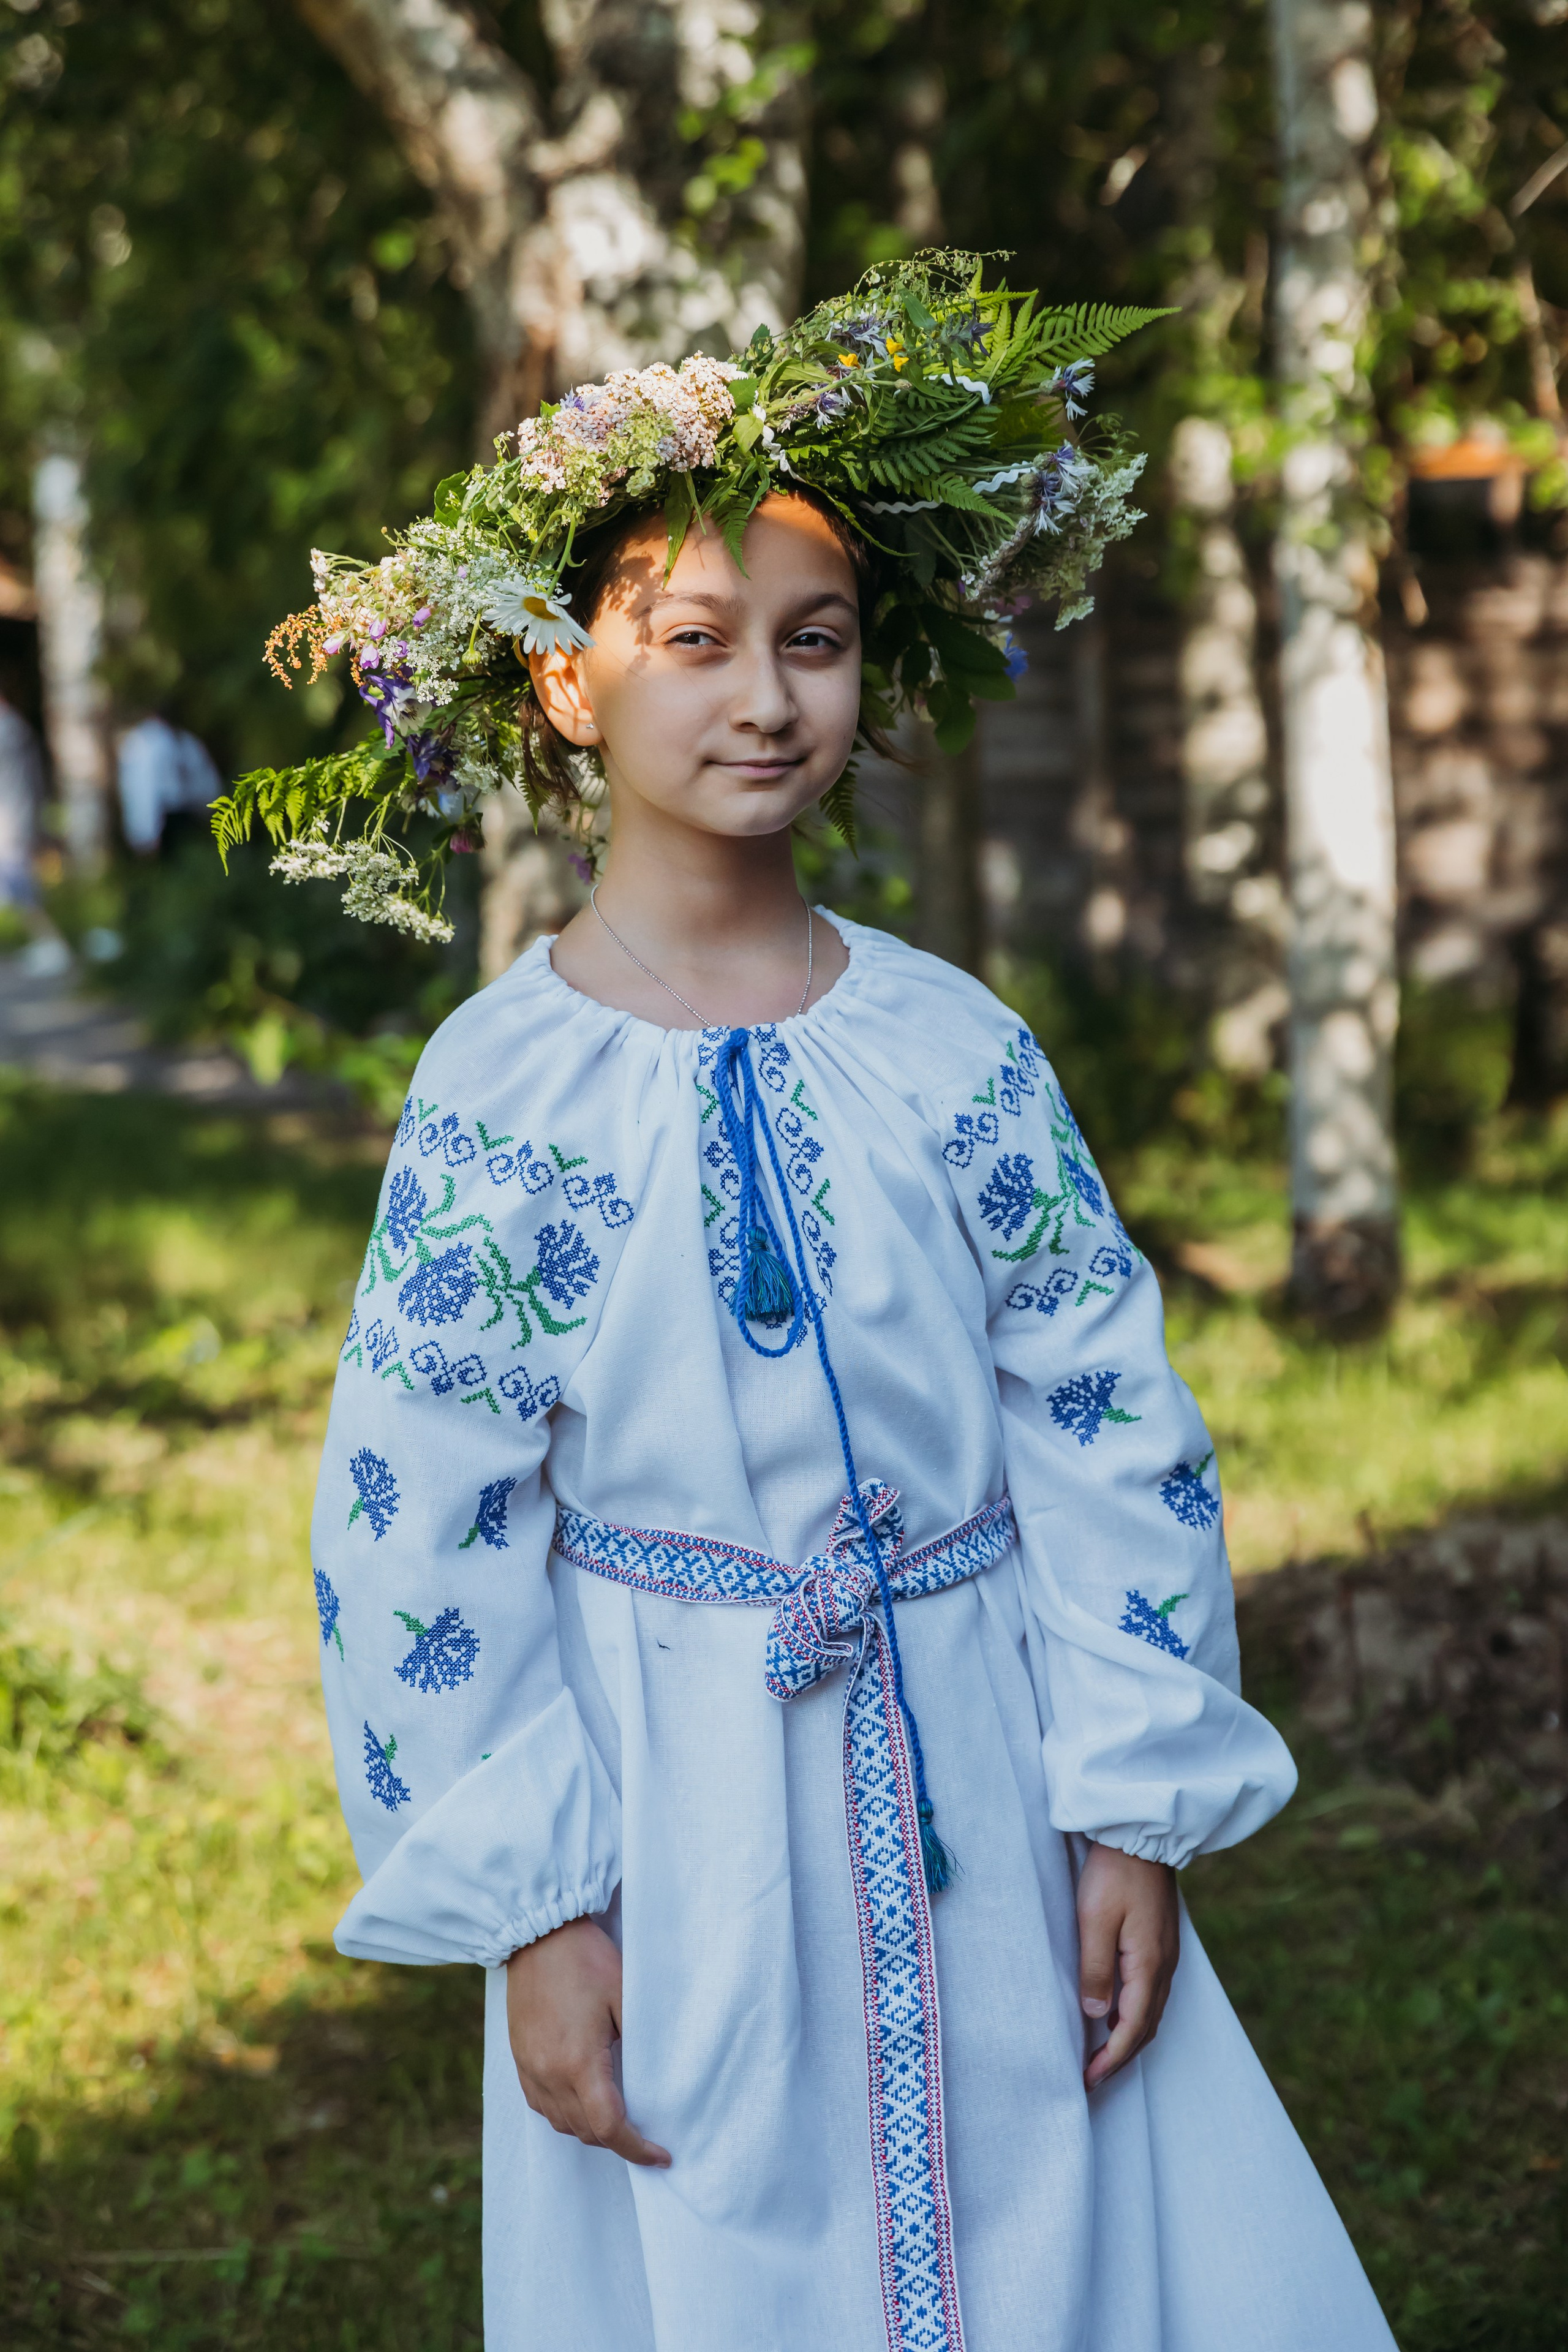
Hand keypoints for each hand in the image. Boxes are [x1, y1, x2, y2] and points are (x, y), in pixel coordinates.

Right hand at [506, 1915, 670, 2165]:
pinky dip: (565, 2114)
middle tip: (647, 2136)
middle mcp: (549, 2074)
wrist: (538, 1934)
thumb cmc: (586, 1959)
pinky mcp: (519, 2058)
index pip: (609, 2126)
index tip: (661, 2157)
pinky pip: (542, 2105)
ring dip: (591, 2130)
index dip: (637, 2149)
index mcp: (578, 2061)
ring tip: (618, 2119)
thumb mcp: (626, 1995)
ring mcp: (530, 2068)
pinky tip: (582, 2100)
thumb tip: (657, 2080)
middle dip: (618, 2141)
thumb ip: (641, 2042)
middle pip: (585, 2131)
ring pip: (561, 2124)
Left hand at [1076, 1842, 1179, 2091]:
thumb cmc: (1113, 1873)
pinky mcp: (1160, 1942)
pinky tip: (1116, 2013)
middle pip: (1146, 2026)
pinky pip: (1151, 1991)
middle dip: (1121, 2056)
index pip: (1133, 2026)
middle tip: (1093, 2077)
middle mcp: (1164, 1965)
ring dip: (1129, 2037)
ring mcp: (1166, 1954)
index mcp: (1149, 1964)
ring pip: (1151, 2011)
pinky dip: (1135, 2014)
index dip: (1112, 2057)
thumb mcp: (1094, 1920)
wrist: (1141, 1834)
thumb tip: (1097, 2015)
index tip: (1090, 2079)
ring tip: (1102, 2054)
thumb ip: (1095, 1969)